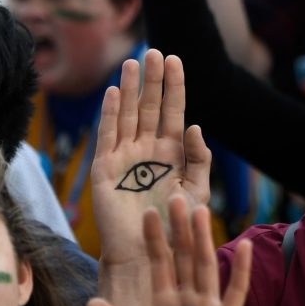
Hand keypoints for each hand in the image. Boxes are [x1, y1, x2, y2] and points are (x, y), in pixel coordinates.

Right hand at [91, 50, 212, 268]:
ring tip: (132, 63)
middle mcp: (147, 150)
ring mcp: (125, 157)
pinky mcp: (105, 169)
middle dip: (152, 80)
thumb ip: (199, 159)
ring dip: (128, 89)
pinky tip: (111, 93)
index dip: (173, 86)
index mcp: (171, 153)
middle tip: (154, 52)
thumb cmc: (175, 225)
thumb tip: (196, 126)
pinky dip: (109, 114)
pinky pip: (108, 136)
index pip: (172, 112)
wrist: (148, 253)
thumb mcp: (196, 190)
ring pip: (127, 115)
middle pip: (149, 107)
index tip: (176, 59)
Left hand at [143, 196, 251, 305]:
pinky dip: (242, 270)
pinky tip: (245, 245)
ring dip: (204, 238)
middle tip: (175, 198)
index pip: (159, 263)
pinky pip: (236, 292)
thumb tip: (93, 301)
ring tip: (201, 209)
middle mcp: (188, 301)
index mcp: (164, 304)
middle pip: (184, 258)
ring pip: (207, 267)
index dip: (155, 238)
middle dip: (180, 228)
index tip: (150, 211)